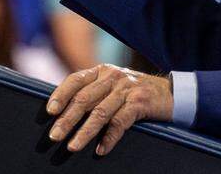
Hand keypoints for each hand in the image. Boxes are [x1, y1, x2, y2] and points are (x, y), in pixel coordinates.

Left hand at [46, 64, 172, 155]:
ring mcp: (126, 89)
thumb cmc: (135, 92)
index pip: (75, 80)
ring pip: (100, 112)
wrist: (171, 93)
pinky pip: (120, 122)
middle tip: (54, 136)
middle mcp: (112, 76)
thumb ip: (94, 91)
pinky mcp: (140, 103)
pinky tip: (101, 149)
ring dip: (84, 132)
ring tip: (73, 146)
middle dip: (67, 119)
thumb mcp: (113, 85)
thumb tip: (64, 110)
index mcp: (101, 71)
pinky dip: (109, 137)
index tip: (49, 111)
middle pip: (84, 99)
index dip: (60, 95)